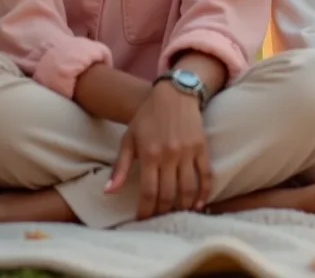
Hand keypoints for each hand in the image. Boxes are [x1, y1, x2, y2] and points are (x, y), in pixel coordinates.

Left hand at [105, 81, 211, 218]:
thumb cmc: (148, 116)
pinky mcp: (202, 147)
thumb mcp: (129, 139)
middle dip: (163, 211)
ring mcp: (188, 152)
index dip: (145, 211)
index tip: (142, 219)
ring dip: (183, 206)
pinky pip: (206, 174)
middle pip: (168, 194)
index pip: (148, 192)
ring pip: (187, 188)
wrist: (174, 94)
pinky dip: (204, 192)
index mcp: (150, 154)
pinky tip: (199, 204)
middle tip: (159, 218)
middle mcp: (170, 155)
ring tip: (177, 213)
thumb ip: (120, 167)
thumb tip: (108, 192)